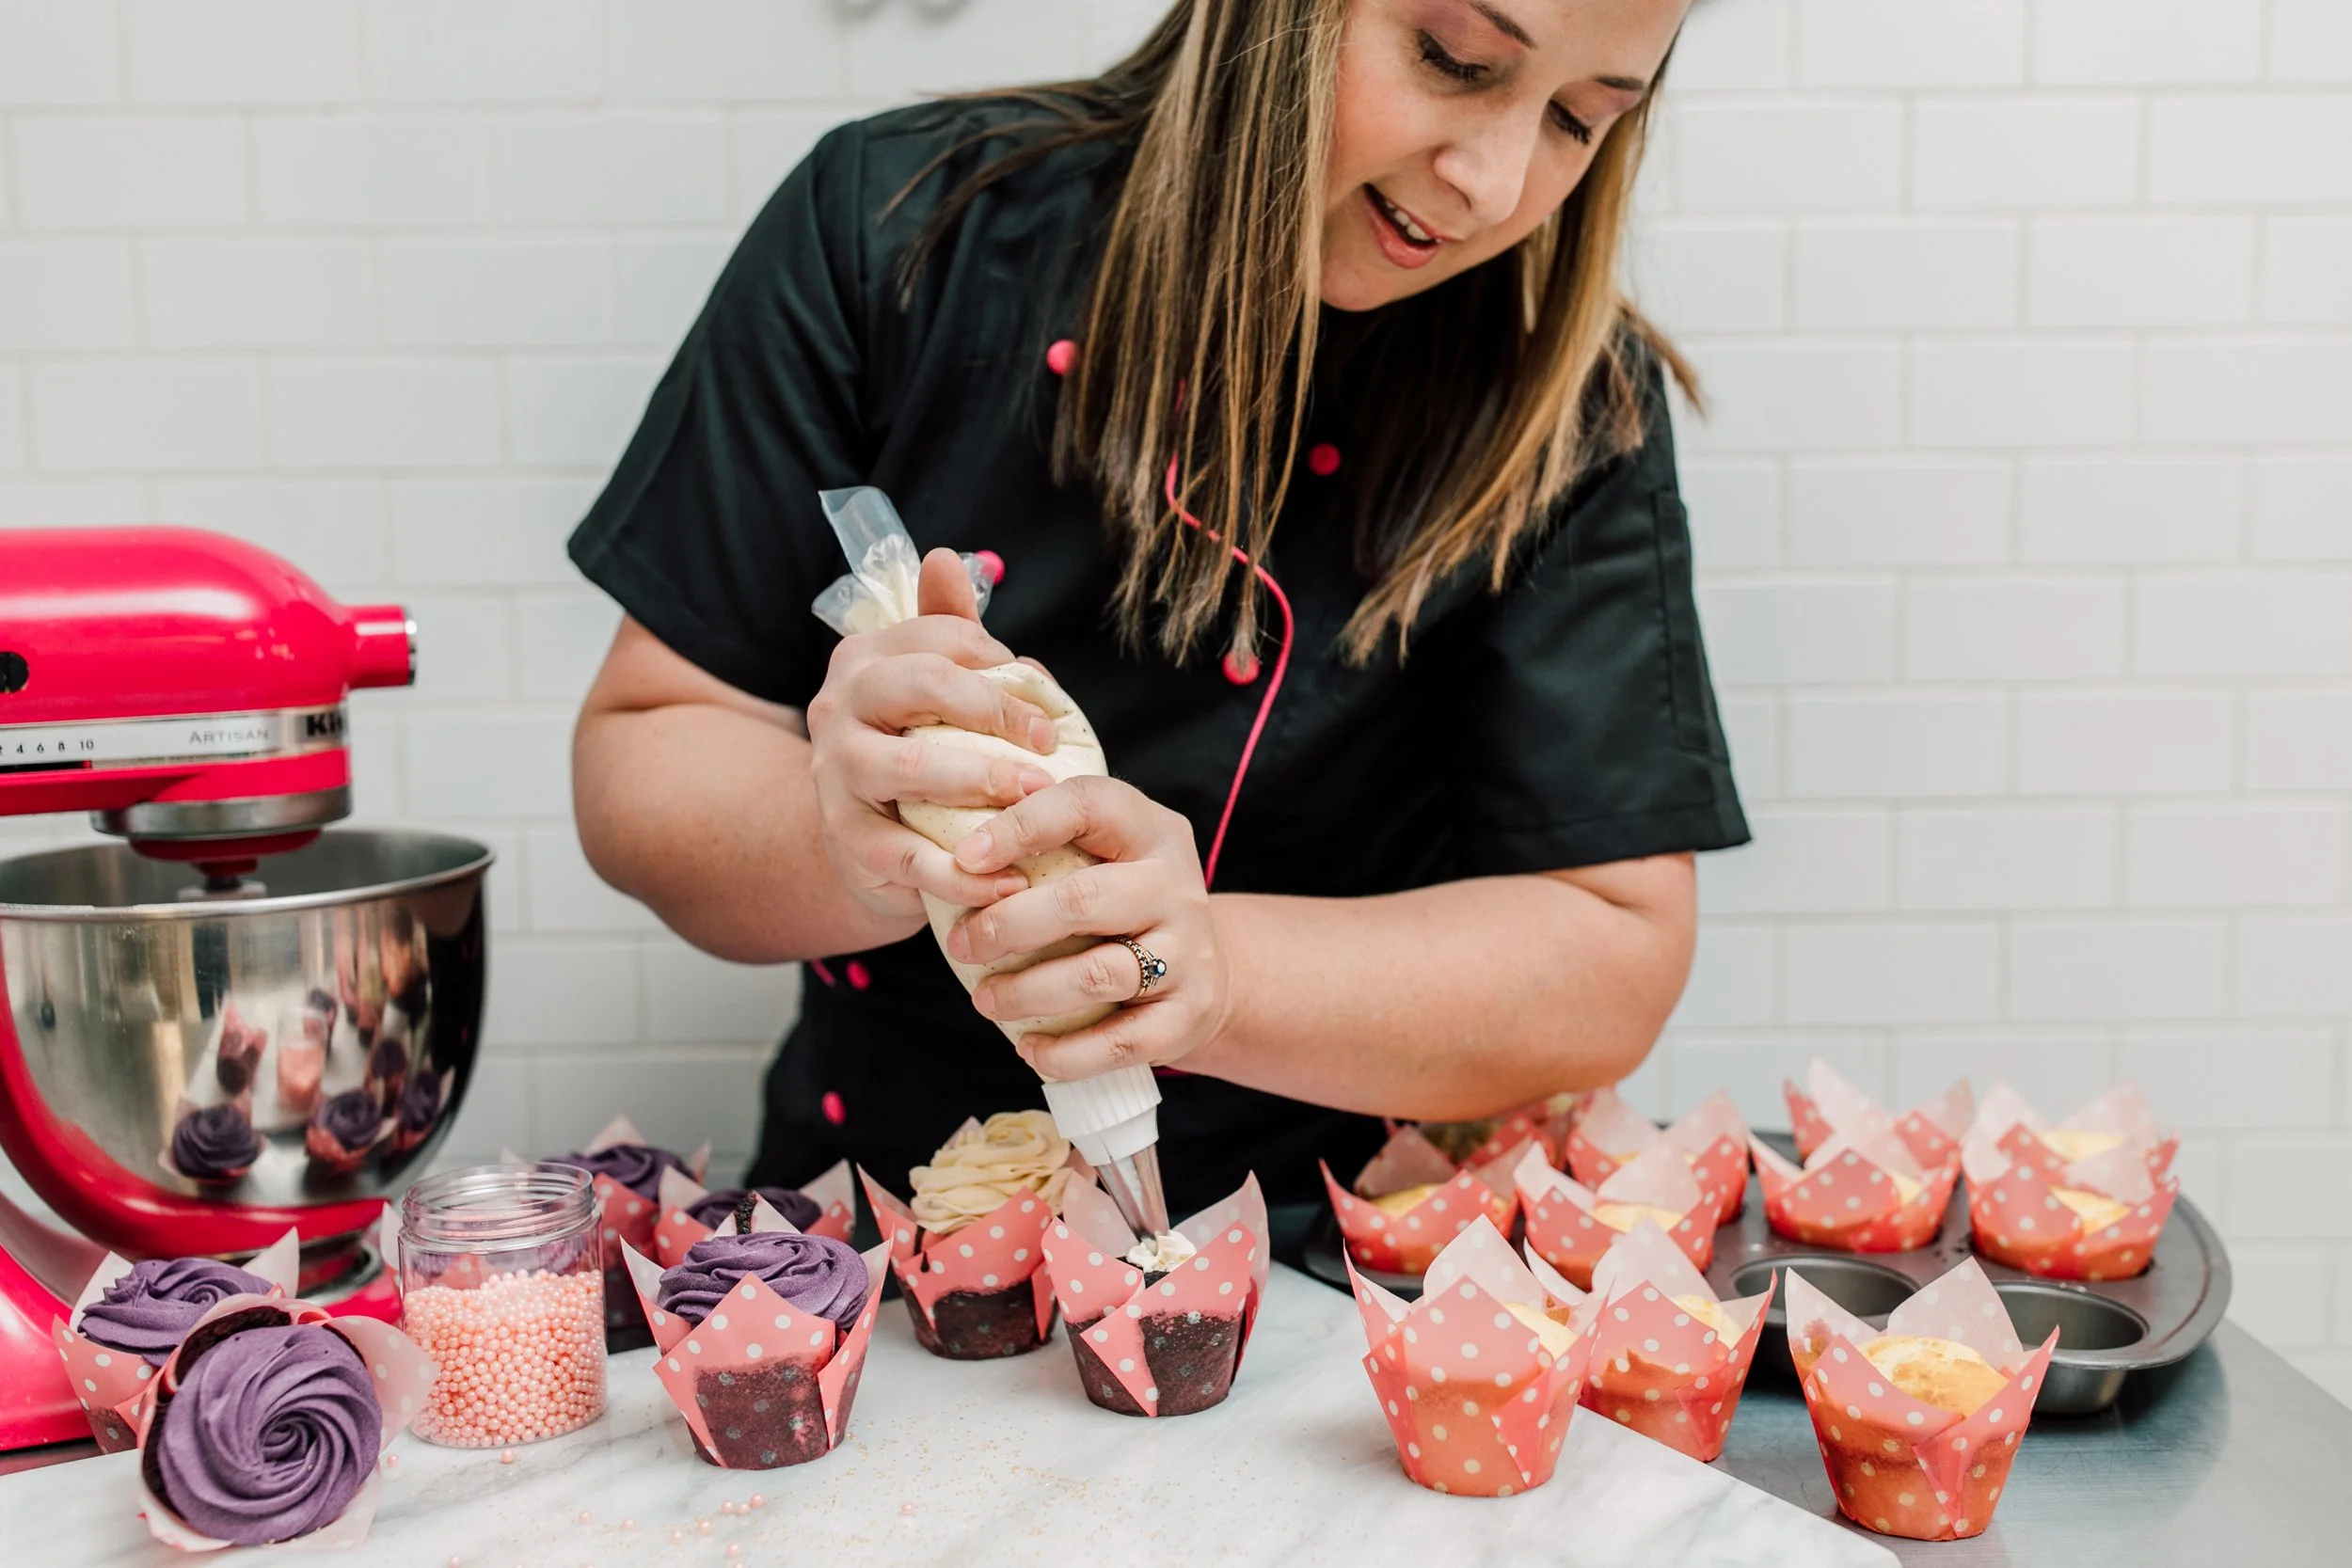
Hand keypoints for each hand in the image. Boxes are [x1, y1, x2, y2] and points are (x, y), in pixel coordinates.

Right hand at [804, 548, 1060, 924]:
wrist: (870, 841)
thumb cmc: (921, 748)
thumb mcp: (934, 688)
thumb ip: (949, 629)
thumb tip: (945, 559)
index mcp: (865, 658)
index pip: (940, 639)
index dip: (1002, 666)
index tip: (1047, 705)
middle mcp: (837, 705)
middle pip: (919, 686)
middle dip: (994, 712)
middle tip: (1049, 748)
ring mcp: (835, 774)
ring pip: (906, 767)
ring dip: (979, 781)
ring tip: (1034, 800)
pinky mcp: (847, 841)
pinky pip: (908, 856)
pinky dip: (965, 874)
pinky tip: (1014, 881)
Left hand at [944, 776, 1230, 1079]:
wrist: (1211, 972)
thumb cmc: (1124, 905)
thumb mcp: (1105, 856)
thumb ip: (1048, 846)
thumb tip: (953, 854)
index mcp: (1148, 830)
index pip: (1086, 805)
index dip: (1021, 827)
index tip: (965, 858)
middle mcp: (1175, 886)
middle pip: (1083, 900)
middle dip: (1009, 924)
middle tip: (963, 944)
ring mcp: (1188, 952)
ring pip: (1098, 975)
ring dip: (1028, 992)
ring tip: (985, 1000)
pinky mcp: (1188, 1014)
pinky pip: (1121, 1041)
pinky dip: (1067, 1053)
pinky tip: (1030, 1048)